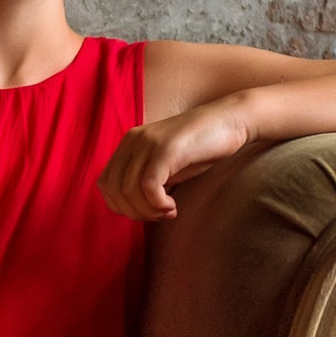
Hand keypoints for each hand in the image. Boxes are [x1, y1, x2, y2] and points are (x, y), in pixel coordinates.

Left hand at [97, 97, 257, 221]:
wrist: (230, 120)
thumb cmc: (201, 148)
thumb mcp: (165, 166)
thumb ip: (145, 181)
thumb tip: (131, 211)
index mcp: (128, 145)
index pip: (105, 186)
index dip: (122, 207)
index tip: (148, 212)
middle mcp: (132, 141)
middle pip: (113, 191)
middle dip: (135, 213)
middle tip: (159, 216)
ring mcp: (148, 143)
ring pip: (129, 191)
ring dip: (148, 211)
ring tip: (168, 211)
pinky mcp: (166, 148)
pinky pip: (148, 186)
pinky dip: (158, 204)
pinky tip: (173, 207)